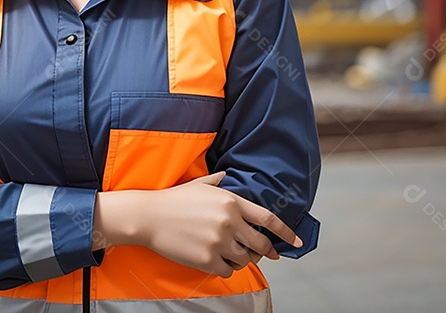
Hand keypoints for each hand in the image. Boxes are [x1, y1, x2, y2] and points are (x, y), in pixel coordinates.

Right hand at [113, 171, 301, 277]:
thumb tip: (229, 176)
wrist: (149, 217)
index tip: (297, 242)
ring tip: (230, 252)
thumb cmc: (173, 200)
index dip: (286, 232)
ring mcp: (219, 242)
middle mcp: (229, 221)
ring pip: (245, 259)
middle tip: (267, 254)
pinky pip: (228, 270)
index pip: (268, 219)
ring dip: (242, 259)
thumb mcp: (199, 185)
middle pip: (260, 243)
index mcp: (231, 201)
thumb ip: (219, 181)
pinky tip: (217, 260)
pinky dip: (226, 268)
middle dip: (267, 251)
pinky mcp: (207, 259)